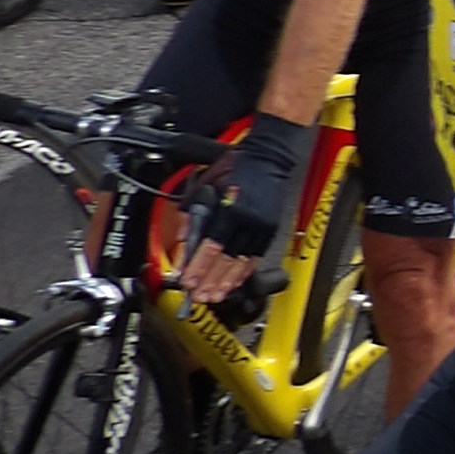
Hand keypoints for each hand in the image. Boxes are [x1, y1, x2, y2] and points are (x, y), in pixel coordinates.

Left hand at [180, 112, 309, 303]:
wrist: (270, 156)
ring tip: (216, 295)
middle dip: (212, 281)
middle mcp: (249, 221)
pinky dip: (245, 272)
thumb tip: (182, 242)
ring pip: (245, 262)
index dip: (199, 267)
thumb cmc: (236, 167)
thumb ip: (191, 215)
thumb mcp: (205, 186)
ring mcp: (263, 227)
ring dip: (228, 281)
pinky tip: (235, 282)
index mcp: (231, 209)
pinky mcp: (272, 229)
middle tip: (200, 297)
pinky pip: (257, 257)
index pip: (212, 246)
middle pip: (228, 259)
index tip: (189, 282)